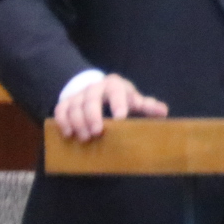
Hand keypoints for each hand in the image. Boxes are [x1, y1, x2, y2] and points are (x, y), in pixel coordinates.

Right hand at [53, 73, 168, 141]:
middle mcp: (94, 87)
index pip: (116, 91)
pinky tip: (69, 134)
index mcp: (114, 85)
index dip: (118, 103)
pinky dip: (63, 122)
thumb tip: (163, 111)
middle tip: (98, 132)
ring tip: (85, 138)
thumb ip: (146, 105)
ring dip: (78, 122)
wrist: (96, 90)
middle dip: (93, 115)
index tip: (120, 118)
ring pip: (74, 106)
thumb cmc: (120, 98)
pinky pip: (60, 110)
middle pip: (91, 99)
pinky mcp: (66, 102)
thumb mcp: (133, 99)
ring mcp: (78, 94)